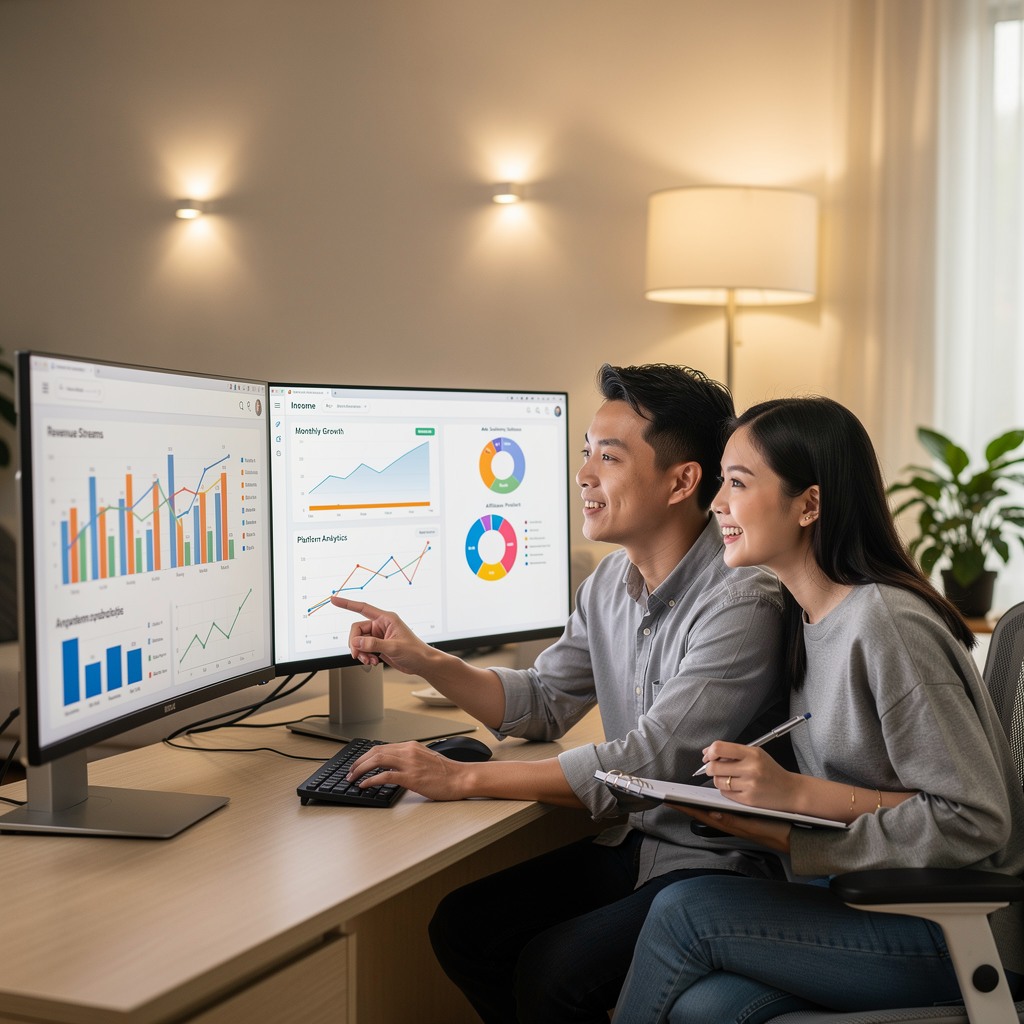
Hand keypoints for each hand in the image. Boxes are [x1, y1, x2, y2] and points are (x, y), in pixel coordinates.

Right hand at [331, 596, 433, 675]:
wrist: (422, 664)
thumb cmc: (415, 652)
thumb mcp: (394, 647)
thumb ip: (373, 644)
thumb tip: (356, 642)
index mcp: (386, 619)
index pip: (363, 608)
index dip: (347, 604)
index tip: (334, 600)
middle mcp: (381, 626)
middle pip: (357, 630)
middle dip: (355, 643)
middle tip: (358, 655)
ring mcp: (379, 636)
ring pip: (359, 641)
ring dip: (361, 652)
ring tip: (369, 660)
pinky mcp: (378, 646)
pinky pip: (363, 649)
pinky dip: (365, 656)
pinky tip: (373, 662)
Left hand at [346, 740, 470, 800]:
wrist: (461, 778)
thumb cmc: (447, 773)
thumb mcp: (425, 759)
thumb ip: (409, 760)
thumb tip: (393, 768)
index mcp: (411, 746)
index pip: (382, 747)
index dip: (366, 756)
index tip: (357, 764)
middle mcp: (408, 751)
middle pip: (375, 751)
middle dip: (358, 762)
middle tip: (350, 772)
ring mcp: (409, 763)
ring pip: (377, 760)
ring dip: (360, 769)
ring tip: (352, 778)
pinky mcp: (411, 777)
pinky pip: (385, 776)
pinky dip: (371, 780)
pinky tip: (364, 785)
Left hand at [670, 803, 792, 853]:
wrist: (794, 836)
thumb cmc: (775, 830)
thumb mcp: (754, 825)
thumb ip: (733, 820)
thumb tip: (712, 813)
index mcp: (731, 824)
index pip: (703, 815)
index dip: (686, 807)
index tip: (670, 801)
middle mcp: (730, 824)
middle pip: (703, 813)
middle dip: (687, 805)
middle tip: (670, 796)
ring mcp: (735, 822)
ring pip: (710, 812)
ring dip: (697, 803)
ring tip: (683, 795)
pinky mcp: (741, 819)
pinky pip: (722, 810)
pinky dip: (712, 804)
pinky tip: (708, 798)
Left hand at [700, 741, 801, 811]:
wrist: (791, 791)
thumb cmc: (771, 771)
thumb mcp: (756, 754)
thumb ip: (732, 752)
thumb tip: (707, 752)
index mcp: (752, 753)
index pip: (719, 748)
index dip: (709, 752)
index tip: (708, 756)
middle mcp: (751, 769)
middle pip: (714, 767)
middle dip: (709, 768)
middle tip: (713, 768)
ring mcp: (749, 785)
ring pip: (718, 781)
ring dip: (718, 779)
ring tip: (728, 778)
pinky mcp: (748, 800)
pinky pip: (725, 793)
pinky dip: (726, 790)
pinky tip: (736, 787)